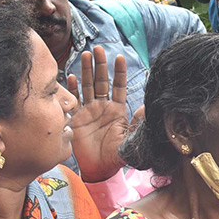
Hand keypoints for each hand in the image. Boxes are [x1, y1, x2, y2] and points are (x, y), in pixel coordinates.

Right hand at [67, 47, 131, 182]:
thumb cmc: (117, 157)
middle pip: (101, 81)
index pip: (118, 87)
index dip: (119, 73)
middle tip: (98, 49)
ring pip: (87, 86)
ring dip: (87, 71)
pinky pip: (73, 100)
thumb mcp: (130, 140)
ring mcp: (88, 112)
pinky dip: (72, 88)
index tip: (119, 57)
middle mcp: (102, 108)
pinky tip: (71, 76)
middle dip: (100, 65)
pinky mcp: (76, 118)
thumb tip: (148, 108)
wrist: (99, 170)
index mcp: (117, 111)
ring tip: (86, 54)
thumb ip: (137, 124)